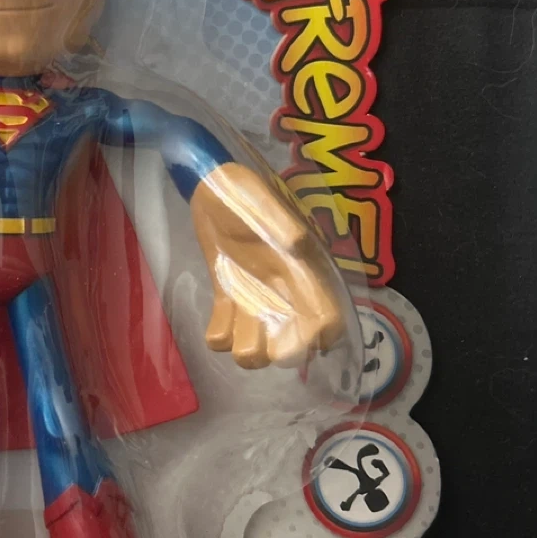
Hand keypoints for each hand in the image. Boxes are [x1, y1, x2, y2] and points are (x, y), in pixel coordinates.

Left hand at [191, 162, 347, 369]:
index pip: (326, 316)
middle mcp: (283, 290)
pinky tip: (216, 321)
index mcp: (301, 271)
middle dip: (277, 352)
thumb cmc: (241, 191)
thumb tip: (300, 245)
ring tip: (232, 325)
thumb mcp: (262, 202)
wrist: (210, 185)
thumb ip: (281, 223)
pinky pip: (225, 333)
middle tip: (256, 334)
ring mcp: (253, 296)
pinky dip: (220, 337)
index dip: (319, 338)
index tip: (298, 340)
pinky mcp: (227, 295)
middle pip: (293, 344)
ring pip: (257, 346)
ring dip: (246, 347)